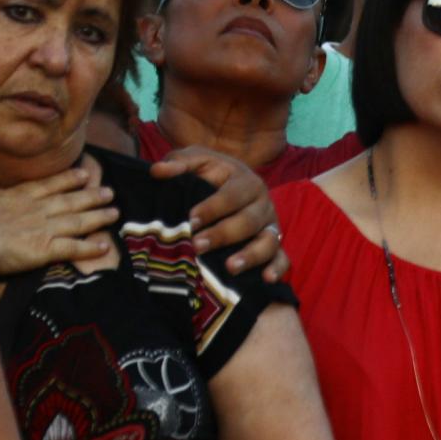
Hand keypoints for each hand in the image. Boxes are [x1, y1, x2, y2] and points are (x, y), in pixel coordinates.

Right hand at [0, 157, 115, 277]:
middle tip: (110, 192)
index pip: (48, 185)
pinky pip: (73, 248)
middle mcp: (35, 209)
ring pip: (78, 221)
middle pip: (70, 201)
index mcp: (17, 196)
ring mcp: (43, 228)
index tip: (86, 174)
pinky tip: (105, 246)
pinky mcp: (45, 250)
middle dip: (92, 196)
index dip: (68, 180)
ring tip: (115, 212)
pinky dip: (90, 247)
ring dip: (98, 216)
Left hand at [155, 148, 287, 280]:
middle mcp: (264, 204)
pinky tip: (266, 279)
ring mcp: (272, 226)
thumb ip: (179, 163)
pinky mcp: (276, 245)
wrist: (234, 186)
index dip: (213, 208)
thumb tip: (157, 171)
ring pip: (268, 242)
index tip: (191, 219)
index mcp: (247, 181)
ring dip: (250, 255)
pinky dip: (277, 269)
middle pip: (249, 221)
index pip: (233, 196)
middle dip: (223, 235)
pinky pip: (283, 258)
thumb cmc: (213, 174)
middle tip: (198, 246)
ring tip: (229, 267)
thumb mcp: (197, 161)